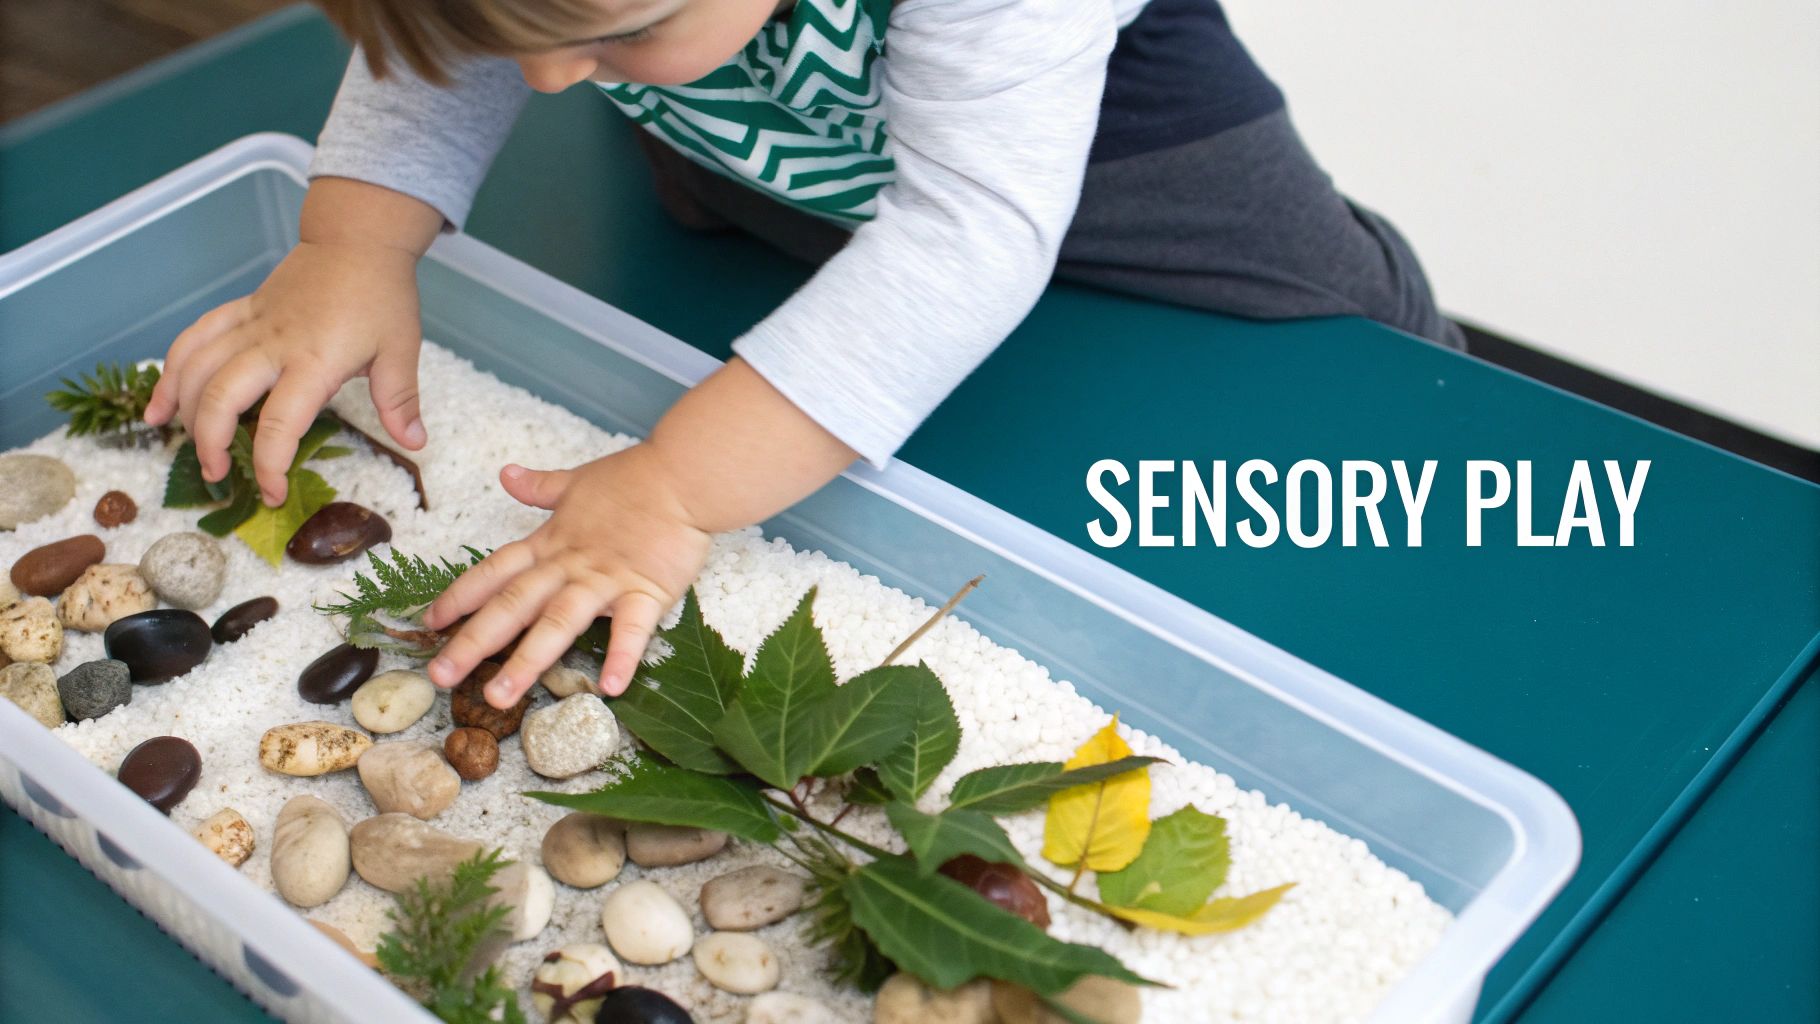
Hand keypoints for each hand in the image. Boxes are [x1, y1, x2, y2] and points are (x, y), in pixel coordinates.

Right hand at [143, 178, 441, 502]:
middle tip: (217, 475)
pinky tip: (160, 401)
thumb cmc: (382, 295)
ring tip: (178, 445)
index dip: (271, 463)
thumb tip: (416, 441)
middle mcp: (273, 343)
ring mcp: (251, 324)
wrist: (357, 238)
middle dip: (210, 441)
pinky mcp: (241, 310)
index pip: (282, 421)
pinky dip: (172, 369)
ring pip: (197, 365)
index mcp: (315, 360)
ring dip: (181, 407)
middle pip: (223, 395)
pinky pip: (195, 338)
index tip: (271, 493)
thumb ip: (400, 398)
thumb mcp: (401, 348)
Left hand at [422, 444, 714, 707]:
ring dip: (528, 660)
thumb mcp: (579, 481)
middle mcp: (570, 565)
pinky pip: (634, 629)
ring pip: (559, 622)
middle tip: (439, 676)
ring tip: (500, 696)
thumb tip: (505, 473)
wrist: (685, 474)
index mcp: (552, 541)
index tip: (428, 622)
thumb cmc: (635, 478)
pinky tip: (611, 688)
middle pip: (514, 604)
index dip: (460, 596)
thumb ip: (541, 486)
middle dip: (474, 641)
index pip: (496, 570)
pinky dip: (623, 657)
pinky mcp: (647, 591)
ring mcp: (606, 580)